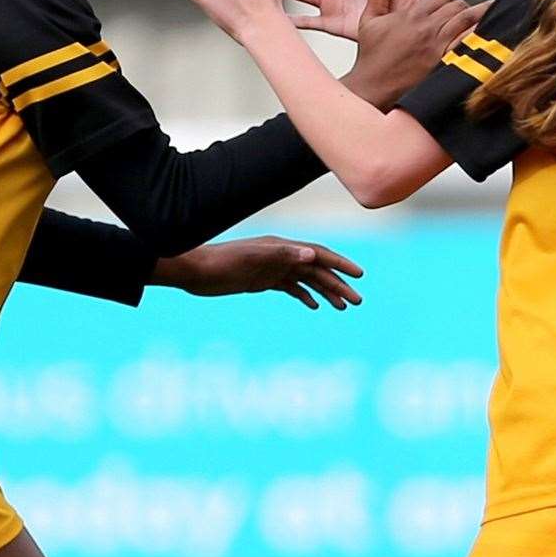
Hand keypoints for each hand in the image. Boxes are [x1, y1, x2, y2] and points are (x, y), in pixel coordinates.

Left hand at [154, 236, 363, 309]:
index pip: (319, 254)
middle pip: (317, 270)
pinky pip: (290, 288)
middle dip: (338, 284)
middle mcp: (280, 257)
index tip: (359, 276)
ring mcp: (272, 269)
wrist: (196, 271)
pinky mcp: (261, 281)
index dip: (340, 264)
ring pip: (306, 280)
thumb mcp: (252, 258)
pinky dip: (304, 296)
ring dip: (326, 292)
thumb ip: (281, 255)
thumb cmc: (222, 263)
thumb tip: (312, 254)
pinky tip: (314, 306)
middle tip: (357, 301)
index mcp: (282, 249)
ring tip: (343, 308)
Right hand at [346, 0, 490, 109]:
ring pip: (467, 20)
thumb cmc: (370, 56)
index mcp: (411, 14)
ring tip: (490, 11)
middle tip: (465, 13)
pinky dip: (478, 34)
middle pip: (457, 6)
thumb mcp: (369, 19)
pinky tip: (486, 33)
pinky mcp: (443, 62)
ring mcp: (437, 45)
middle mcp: (426, 27)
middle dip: (462, 7)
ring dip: (479, 14)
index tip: (448, 5)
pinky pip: (468, 42)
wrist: (372, 87)